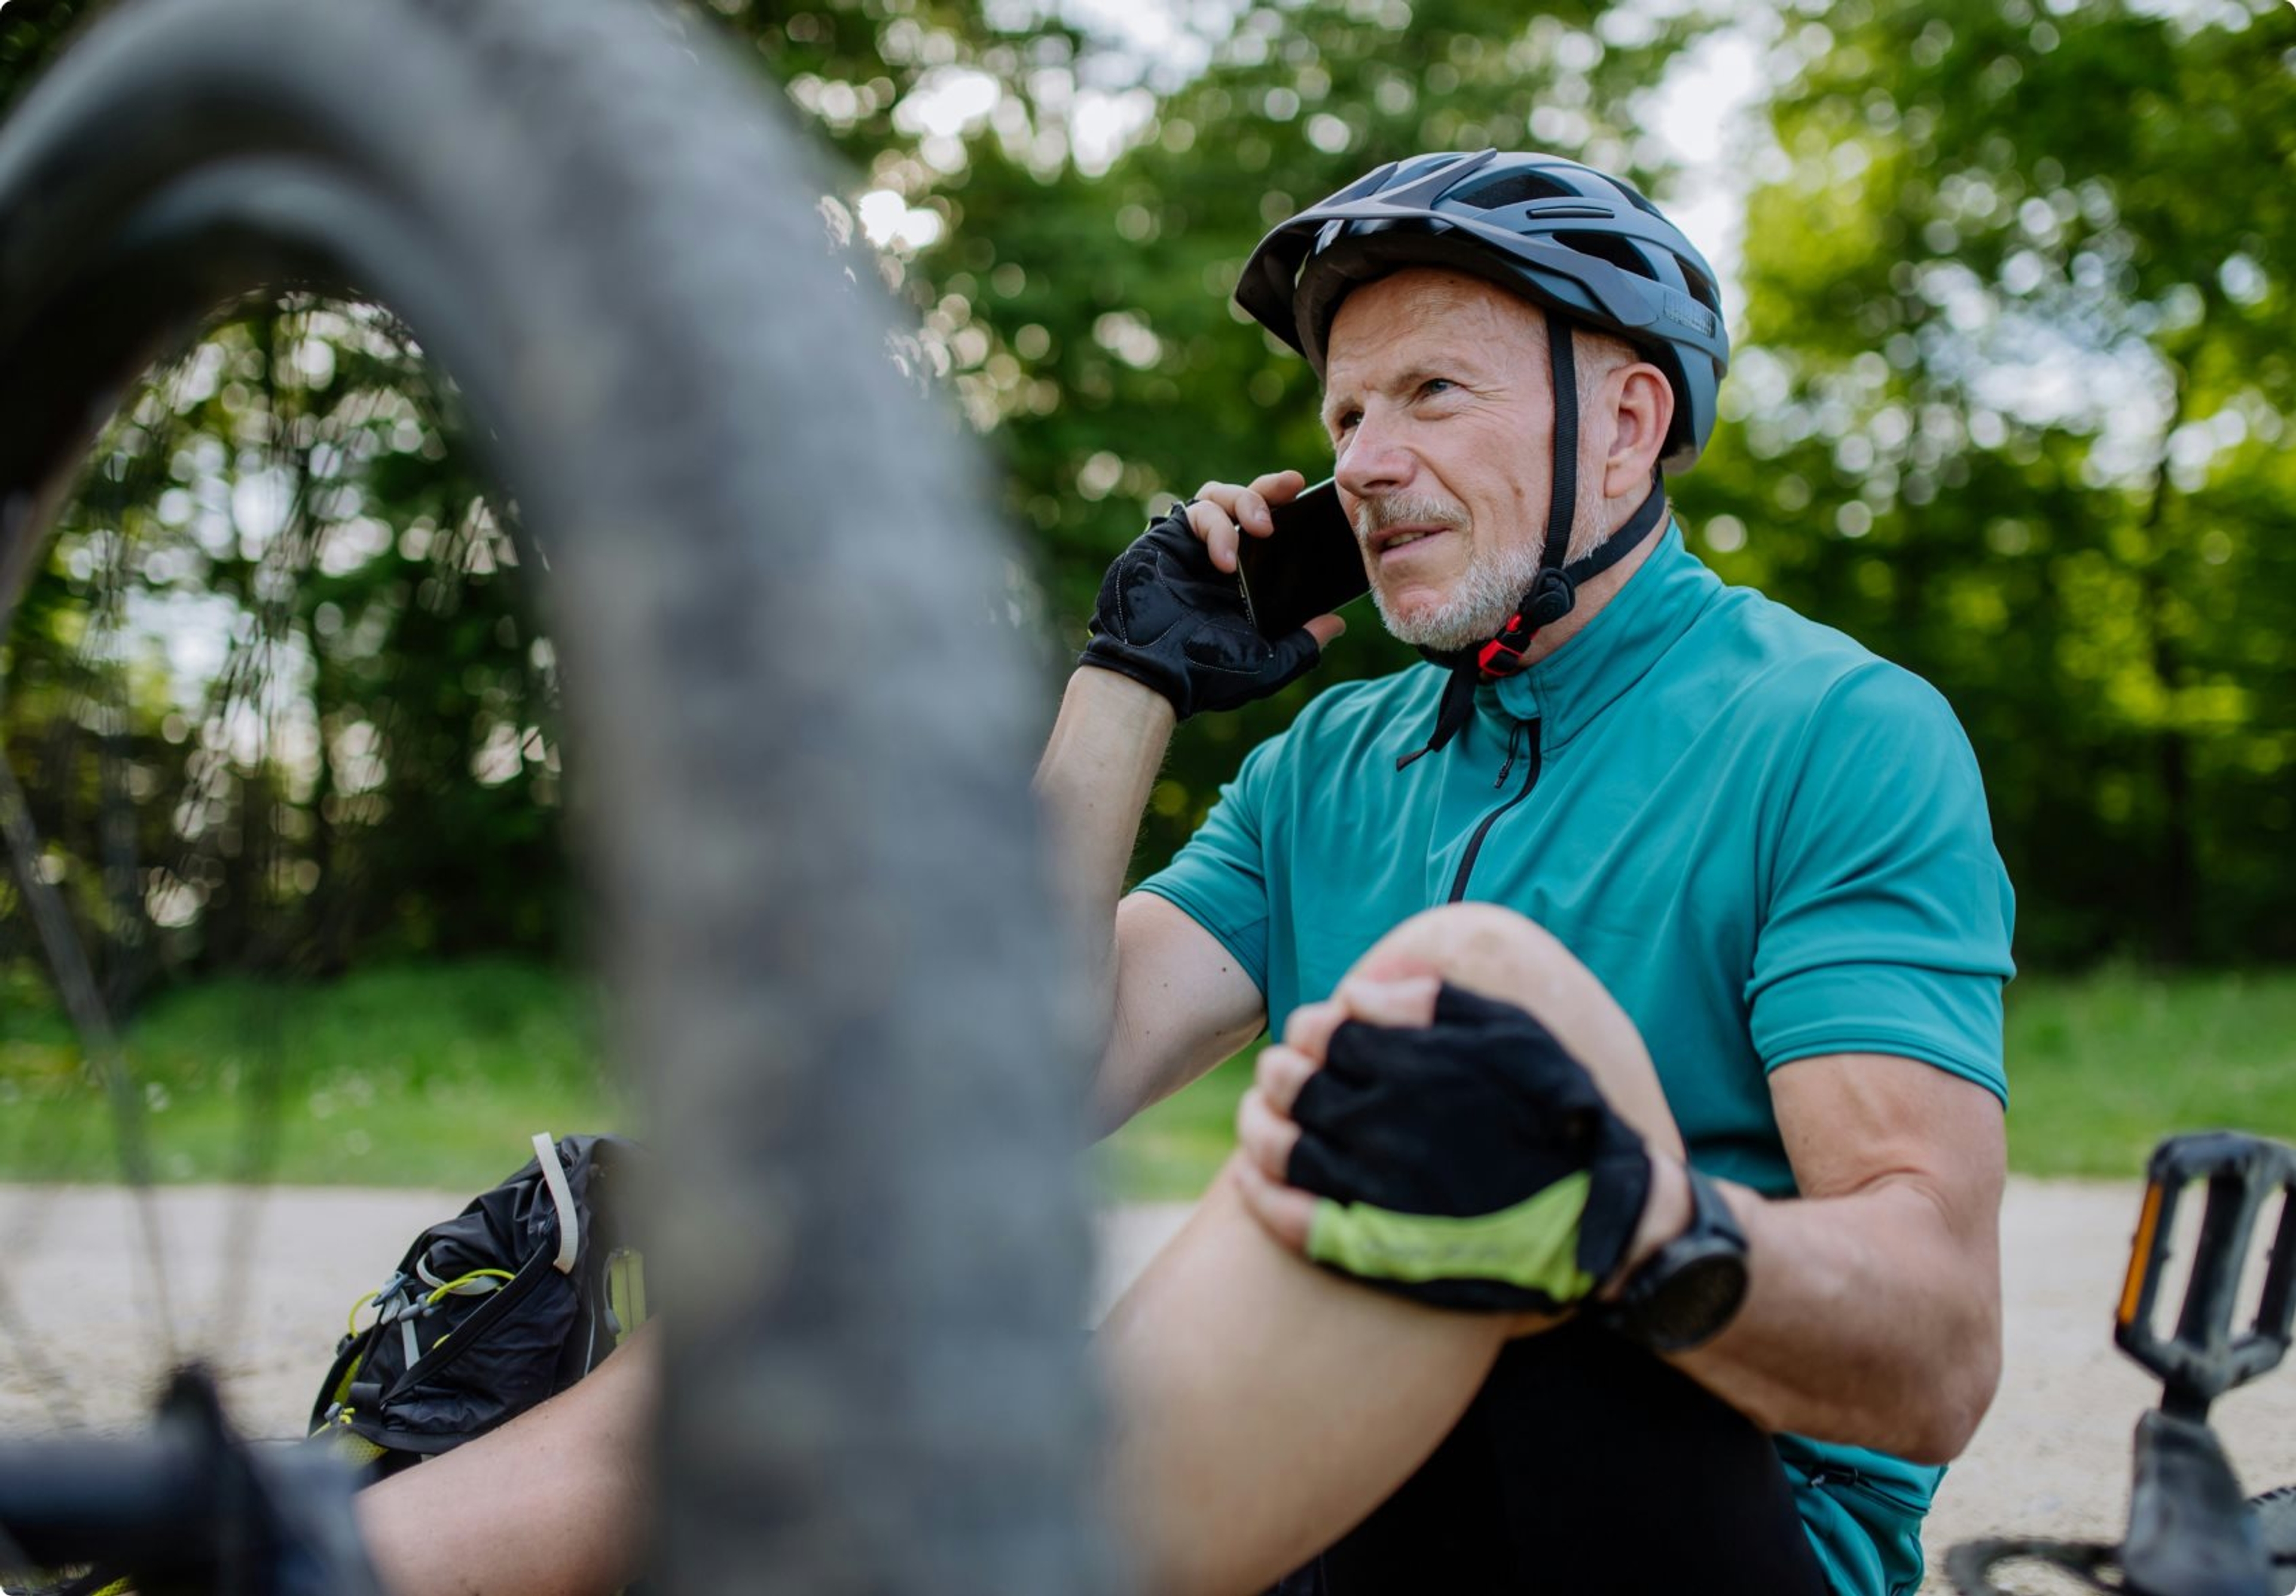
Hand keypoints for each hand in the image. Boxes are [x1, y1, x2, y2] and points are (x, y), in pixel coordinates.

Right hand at [1078, 471, 1344, 719]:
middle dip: (1271, 489)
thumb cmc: (1207, 674)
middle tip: (1293, 487)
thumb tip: (1337, 624)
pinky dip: (1217, 528)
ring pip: (1219, 496)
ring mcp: (1191, 546)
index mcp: (1244, 581)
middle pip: (1246, 501)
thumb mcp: (1269, 661)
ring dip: (1245, 501)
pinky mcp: (1166, 540)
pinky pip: (1196, 511)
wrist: (1156, 677)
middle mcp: (1219, 558)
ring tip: (1262, 529)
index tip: (1312, 496)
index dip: (1291, 510)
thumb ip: (1303, 642)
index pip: (1270, 530)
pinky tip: (1224, 560)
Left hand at [1232, 976, 1653, 1316]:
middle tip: (1290, 1074)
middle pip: (1291, 1083)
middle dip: (1282, 1070)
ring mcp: (1371, 1188)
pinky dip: (1258, 1193)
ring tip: (1260, 1118)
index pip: (1323, 1031)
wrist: (1597, 1220)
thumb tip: (1358, 991)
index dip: (1316, 1027)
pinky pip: (1290, 1219)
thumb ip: (1432, 1001)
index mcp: (1410, 1067)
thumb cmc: (1560, 1116)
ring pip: (1276, 1146)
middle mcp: (1382, 1124)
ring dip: (1256, 1124)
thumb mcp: (1512, 1034)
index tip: (1325, 1034)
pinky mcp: (1371, 1246)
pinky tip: (1250, 1178)